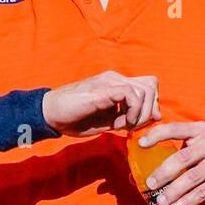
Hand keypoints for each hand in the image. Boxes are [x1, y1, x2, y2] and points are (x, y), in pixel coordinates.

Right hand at [42, 72, 159, 136]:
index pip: (148, 85)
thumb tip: (153, 117)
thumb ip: (129, 117)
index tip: (140, 123)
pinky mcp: (104, 89)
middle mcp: (116, 78)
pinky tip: (123, 124)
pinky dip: (133, 112)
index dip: (151, 104)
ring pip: (145, 90)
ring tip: (126, 126)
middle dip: (149, 110)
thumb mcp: (109, 121)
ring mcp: (110, 81)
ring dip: (141, 114)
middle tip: (135, 126)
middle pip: (151, 85)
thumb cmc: (76, 118)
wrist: (51, 114)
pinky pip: (131, 94)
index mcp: (117, 84)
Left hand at [136, 121, 204, 204]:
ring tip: (161, 202)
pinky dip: (188, 201)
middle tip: (150, 185)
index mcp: (200, 130)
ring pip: (193, 177)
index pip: (176, 128)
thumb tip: (135, 177)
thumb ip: (169, 160)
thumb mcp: (193, 156)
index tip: (141, 145)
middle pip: (183, 157)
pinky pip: (204, 191)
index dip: (157, 135)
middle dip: (164, 172)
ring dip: (174, 191)